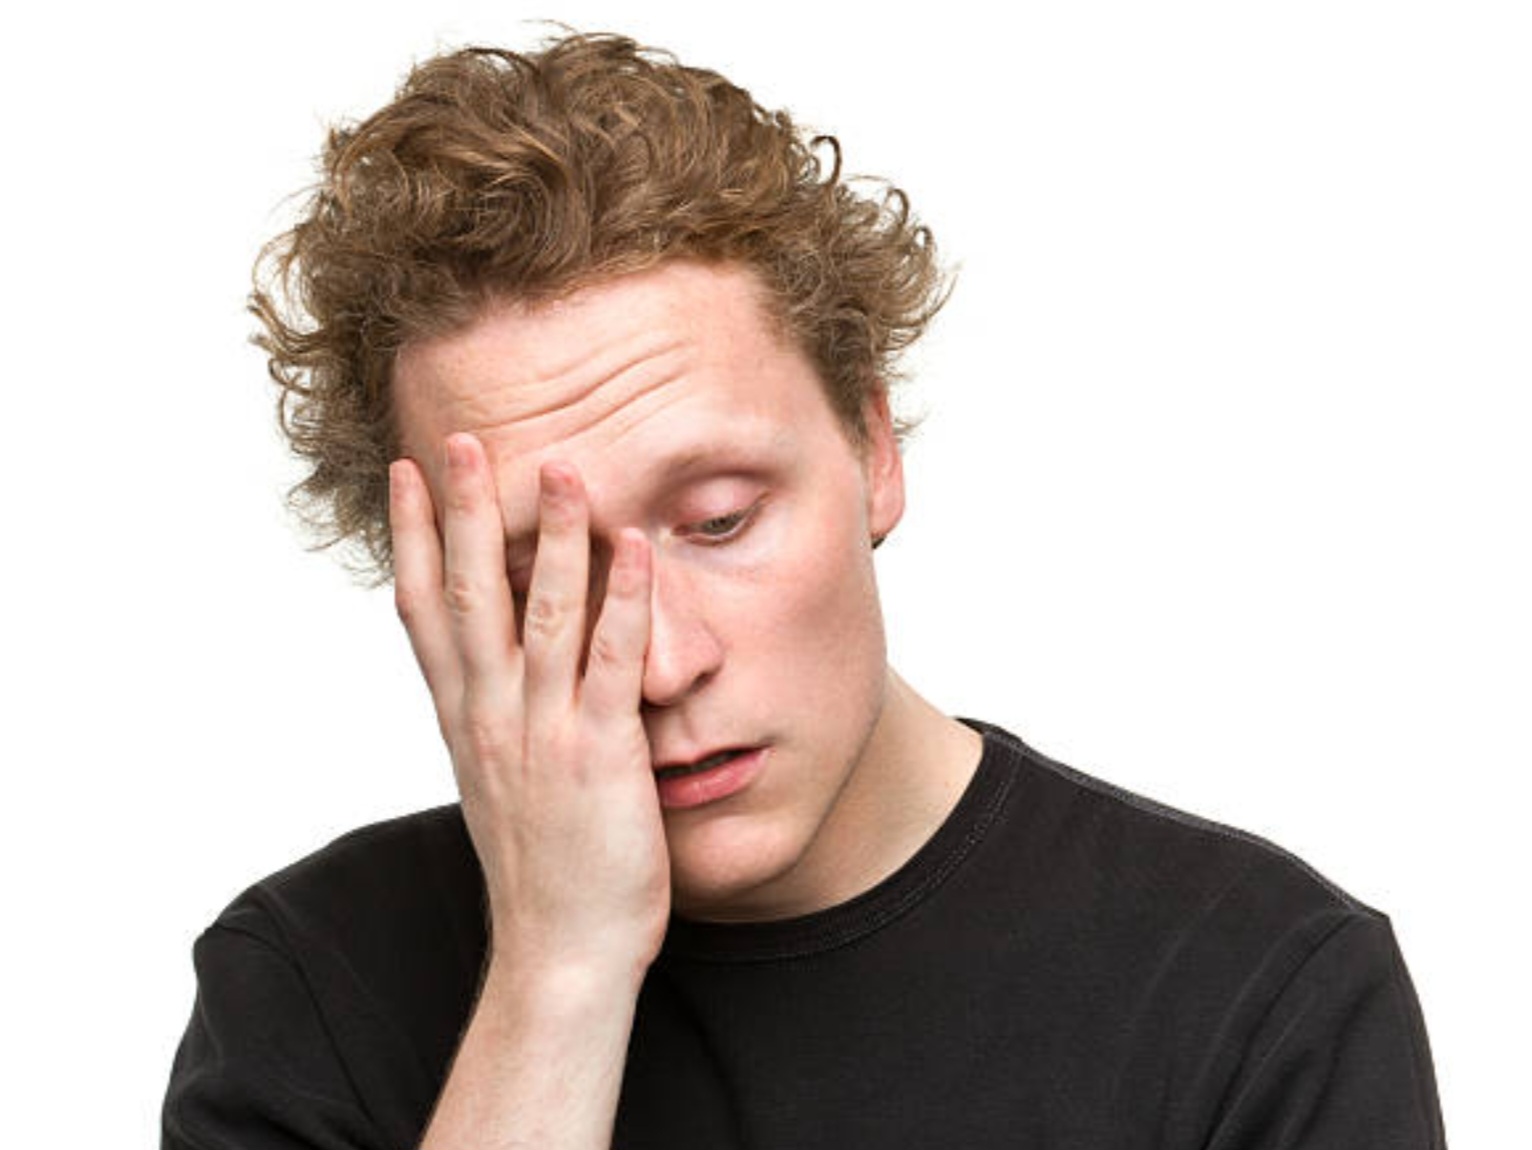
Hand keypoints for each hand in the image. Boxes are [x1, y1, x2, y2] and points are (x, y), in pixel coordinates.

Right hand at [390, 434, 669, 981]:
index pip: (424, 611)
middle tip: (458, 438)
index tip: (405, 474)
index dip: (411, 538)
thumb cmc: (541, 871)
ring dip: (547, 536)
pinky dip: (624, 600)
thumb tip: (492, 672)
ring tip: (558, 464)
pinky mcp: (600, 755)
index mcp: (465, 720)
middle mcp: (491, 717)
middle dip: (461, 513)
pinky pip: (611, 662)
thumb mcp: (499, 783)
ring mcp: (542, 733)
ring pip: (539, 615)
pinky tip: (634, 545)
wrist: (559, 954)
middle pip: (467, 596)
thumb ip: (494, 719)